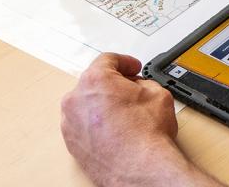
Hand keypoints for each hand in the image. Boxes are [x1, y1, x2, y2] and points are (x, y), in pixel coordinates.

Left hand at [60, 53, 179, 184]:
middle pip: (94, 82)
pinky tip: (117, 130)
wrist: (139, 167)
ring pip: (87, 105)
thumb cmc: (146, 134)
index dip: (125, 62)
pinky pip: (84, 125)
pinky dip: (97, 124)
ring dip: (104, 105)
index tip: (133, 68)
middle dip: (113, 84)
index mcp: (95, 80)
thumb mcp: (157, 92)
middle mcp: (76, 99)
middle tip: (132, 91)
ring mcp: (71, 123)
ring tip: (126, 114)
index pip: (108, 60)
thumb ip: (142, 82)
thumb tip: (138, 87)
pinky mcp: (72, 143)